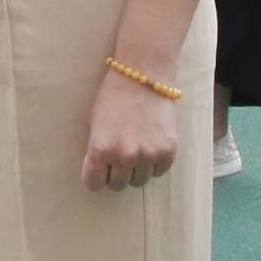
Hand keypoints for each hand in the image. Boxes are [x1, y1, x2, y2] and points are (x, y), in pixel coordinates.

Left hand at [82, 65, 181, 191]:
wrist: (143, 75)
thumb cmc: (114, 95)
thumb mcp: (95, 123)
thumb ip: (98, 149)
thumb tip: (101, 169)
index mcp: (101, 149)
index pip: (94, 183)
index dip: (95, 177)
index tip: (99, 172)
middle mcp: (124, 156)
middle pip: (117, 185)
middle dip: (115, 174)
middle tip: (118, 159)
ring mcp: (147, 155)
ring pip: (139, 182)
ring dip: (135, 171)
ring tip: (135, 151)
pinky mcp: (167, 151)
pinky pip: (158, 172)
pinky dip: (153, 164)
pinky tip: (150, 147)